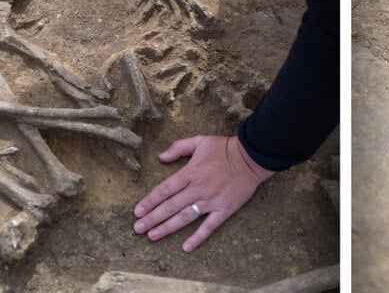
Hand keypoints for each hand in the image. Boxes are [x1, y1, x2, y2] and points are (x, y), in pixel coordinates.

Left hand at [133, 135, 274, 251]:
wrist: (251, 157)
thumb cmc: (225, 148)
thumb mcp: (200, 141)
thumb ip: (179, 147)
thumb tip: (161, 156)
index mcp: (191, 172)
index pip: (165, 189)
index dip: (150, 201)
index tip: (137, 211)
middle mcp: (197, 189)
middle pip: (170, 206)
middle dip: (152, 218)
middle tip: (137, 228)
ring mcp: (210, 201)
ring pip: (184, 218)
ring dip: (167, 228)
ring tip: (152, 236)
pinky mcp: (224, 209)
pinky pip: (209, 226)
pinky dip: (198, 238)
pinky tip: (186, 248)